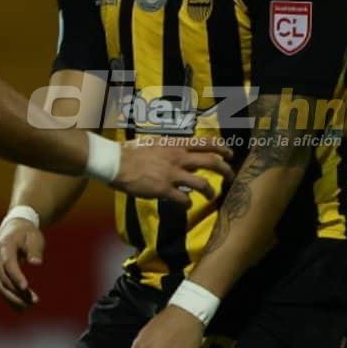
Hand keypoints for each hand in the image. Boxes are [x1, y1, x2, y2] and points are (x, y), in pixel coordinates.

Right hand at [0, 218, 44, 310]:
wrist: (14, 230)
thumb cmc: (27, 234)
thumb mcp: (34, 237)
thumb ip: (35, 250)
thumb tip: (36, 263)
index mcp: (4, 245)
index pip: (8, 263)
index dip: (16, 276)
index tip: (26, 287)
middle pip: (3, 278)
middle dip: (18, 292)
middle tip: (34, 301)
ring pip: (0, 286)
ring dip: (13, 298)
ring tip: (29, 306)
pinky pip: (1, 288)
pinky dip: (10, 299)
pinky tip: (21, 309)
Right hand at [114, 138, 234, 200]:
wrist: (116, 162)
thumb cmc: (132, 152)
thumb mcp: (156, 143)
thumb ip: (172, 148)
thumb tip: (184, 153)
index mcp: (176, 145)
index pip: (206, 143)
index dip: (222, 149)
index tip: (229, 155)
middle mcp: (178, 158)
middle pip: (211, 162)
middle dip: (226, 170)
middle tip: (230, 177)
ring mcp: (172, 174)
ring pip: (202, 184)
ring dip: (210, 191)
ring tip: (212, 196)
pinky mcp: (163, 190)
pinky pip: (184, 199)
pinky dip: (188, 203)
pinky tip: (187, 204)